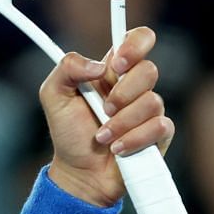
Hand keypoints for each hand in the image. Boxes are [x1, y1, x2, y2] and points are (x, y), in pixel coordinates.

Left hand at [39, 25, 172, 206]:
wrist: (79, 172)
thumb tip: (98, 65)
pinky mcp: (159, 134)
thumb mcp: (53, 96)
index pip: (138, 40)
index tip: (117, 64)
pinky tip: (117, 148)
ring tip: (103, 136)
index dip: (135, 44)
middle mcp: (135, 87)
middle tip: (104, 109)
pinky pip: (160, 127)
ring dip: (121, 123)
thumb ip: (67, 69)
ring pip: (152, 102)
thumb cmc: (68, 134)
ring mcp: (150, 110)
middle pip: (149, 70)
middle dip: (122, 93)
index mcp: (113, 72)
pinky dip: (133, 139)